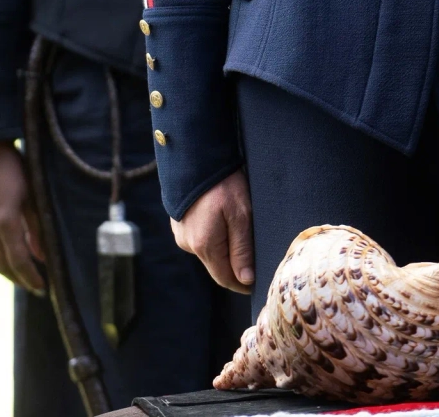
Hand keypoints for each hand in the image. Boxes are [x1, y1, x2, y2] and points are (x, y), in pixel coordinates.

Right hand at [0, 142, 45, 292]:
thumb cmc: (15, 169)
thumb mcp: (33, 195)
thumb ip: (37, 228)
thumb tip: (43, 257)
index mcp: (4, 220)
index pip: (18, 260)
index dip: (30, 277)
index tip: (43, 287)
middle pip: (1, 265)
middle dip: (19, 279)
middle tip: (34, 286)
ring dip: (4, 272)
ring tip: (20, 276)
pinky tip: (1, 260)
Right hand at [173, 169, 254, 292]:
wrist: (196, 155)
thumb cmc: (222, 183)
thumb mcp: (241, 214)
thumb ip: (242, 249)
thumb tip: (245, 280)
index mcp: (204, 245)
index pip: (226, 278)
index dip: (243, 283)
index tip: (259, 281)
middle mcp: (189, 244)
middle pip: (217, 266)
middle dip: (235, 266)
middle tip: (256, 256)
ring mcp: (181, 234)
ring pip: (209, 252)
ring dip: (224, 250)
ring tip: (241, 232)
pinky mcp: (179, 224)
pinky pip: (200, 239)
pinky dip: (213, 237)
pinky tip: (223, 221)